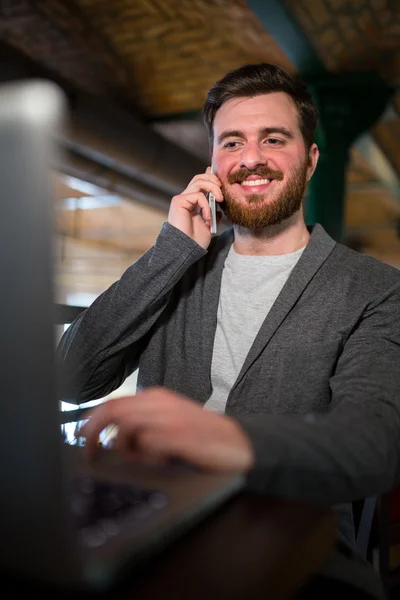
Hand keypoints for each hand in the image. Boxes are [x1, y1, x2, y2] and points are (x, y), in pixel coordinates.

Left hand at [78, 387, 253, 472]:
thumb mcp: (167, 421)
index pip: (111, 402)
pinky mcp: (179, 436)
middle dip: (93, 432)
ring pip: (125, 425)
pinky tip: (158, 461)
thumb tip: (109, 438)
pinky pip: (147, 444)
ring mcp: (169, 418)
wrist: (236, 442)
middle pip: (111, 410)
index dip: (90, 421)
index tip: (81, 438)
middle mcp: (159, 403)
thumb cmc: (199, 435)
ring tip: (139, 458)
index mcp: (154, 397)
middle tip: (89, 453)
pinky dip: (146, 457)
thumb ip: (141, 424)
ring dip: (124, 447)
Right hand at [168, 167, 222, 248]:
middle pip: (199, 178)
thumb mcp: (209, 226)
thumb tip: (219, 209)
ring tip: (220, 199)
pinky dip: (206, 206)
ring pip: (199, 181)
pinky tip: (207, 218)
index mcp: (192, 203)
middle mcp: (186, 199)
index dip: (209, 176)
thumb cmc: (195, 241)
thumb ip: (213, 215)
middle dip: (213, 179)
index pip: (200, 184)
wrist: (186, 249)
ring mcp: (181, 199)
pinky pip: (198, 195)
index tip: (219, 177)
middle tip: (222, 189)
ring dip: (213, 188)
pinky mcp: (178, 201)